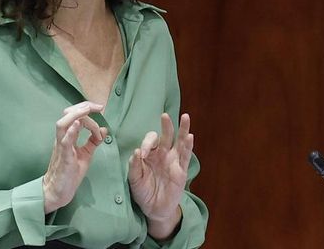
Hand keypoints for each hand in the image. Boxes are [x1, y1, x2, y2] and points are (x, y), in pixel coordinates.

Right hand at [43, 101, 107, 213]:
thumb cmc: (69, 173)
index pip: (75, 116)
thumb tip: (105, 129)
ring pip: (63, 124)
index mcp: (67, 136)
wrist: (58, 191)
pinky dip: (71, 131)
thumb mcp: (85, 154)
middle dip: (83, 107)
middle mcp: (62, 138)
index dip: (87, 109)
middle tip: (98, 107)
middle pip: (68, 114)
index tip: (100, 108)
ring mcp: (61, 147)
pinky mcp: (64, 157)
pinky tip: (78, 124)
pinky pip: (64, 141)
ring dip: (76, 114)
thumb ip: (93, 141)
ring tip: (88, 110)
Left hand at [128, 113, 193, 239]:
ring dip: (182, 129)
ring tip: (185, 117)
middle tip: (164, 115)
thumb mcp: (134, 180)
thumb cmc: (143, 192)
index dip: (146, 144)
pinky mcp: (181, 170)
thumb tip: (136, 152)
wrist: (154, 209)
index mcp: (150, 155)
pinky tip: (190, 136)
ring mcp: (173, 161)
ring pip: (179, 142)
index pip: (150, 142)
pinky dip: (188, 146)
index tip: (142, 154)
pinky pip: (185, 156)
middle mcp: (163, 154)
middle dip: (166, 125)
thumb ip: (134, 167)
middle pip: (166, 136)